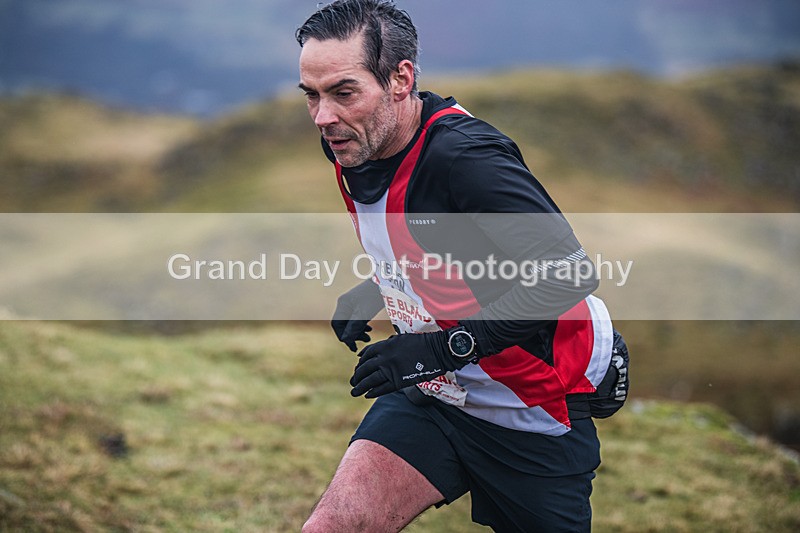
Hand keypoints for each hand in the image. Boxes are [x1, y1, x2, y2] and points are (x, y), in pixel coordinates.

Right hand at [331, 280, 384, 351]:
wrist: (386, 282)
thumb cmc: (374, 296)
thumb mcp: (364, 314)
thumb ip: (354, 327)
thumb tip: (346, 340)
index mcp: (343, 304)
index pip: (336, 325)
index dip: (343, 336)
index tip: (353, 345)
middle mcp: (345, 303)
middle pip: (343, 324)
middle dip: (352, 335)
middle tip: (364, 341)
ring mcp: (352, 302)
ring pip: (350, 322)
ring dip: (358, 331)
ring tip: (369, 337)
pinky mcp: (360, 303)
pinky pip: (356, 318)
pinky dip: (361, 325)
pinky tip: (369, 329)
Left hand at [350, 330, 469, 397]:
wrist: (437, 351)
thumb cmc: (421, 343)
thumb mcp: (400, 339)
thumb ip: (386, 345)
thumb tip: (374, 352)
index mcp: (384, 345)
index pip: (366, 355)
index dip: (360, 362)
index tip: (357, 367)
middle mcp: (384, 358)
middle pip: (364, 369)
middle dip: (357, 376)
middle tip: (353, 381)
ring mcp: (391, 370)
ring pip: (370, 380)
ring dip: (360, 386)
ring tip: (354, 391)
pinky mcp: (399, 381)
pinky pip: (382, 388)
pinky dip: (373, 392)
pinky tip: (367, 395)